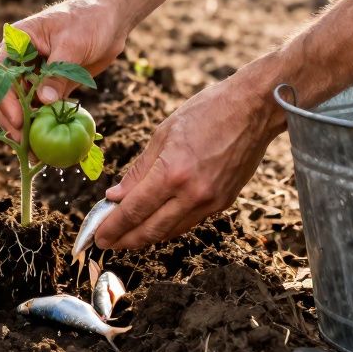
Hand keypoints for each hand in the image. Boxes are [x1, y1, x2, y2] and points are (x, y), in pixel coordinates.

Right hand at [0, 0, 128, 137]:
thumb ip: (57, 72)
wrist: (112, 18)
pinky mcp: (52, 84)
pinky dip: (46, 123)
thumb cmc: (89, 19)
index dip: (5, 100)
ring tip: (36, 152)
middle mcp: (22, 59)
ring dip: (29, 127)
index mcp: (18, 41)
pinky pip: (44, 107)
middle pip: (9, 94)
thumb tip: (43, 101)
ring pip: (25, 104)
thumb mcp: (72, 44)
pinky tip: (51, 142)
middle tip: (24, 144)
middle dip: (14, 120)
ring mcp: (36, 73)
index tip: (18, 122)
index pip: (2, 74)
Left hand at [94, 66, 285, 248]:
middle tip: (106, 243)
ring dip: (146, 237)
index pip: (133, 210)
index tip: (98, 236)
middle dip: (125, 240)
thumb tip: (116, 195)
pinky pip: (190, 221)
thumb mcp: (163, 133)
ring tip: (127, 236)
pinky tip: (156, 222)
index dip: (113, 227)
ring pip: (171, 231)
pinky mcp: (224, 202)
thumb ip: (139, 169)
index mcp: (172, 172)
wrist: (254, 108)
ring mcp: (211, 201)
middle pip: (151, 229)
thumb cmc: (208, 111)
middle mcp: (192, 193)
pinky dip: (170, 225)